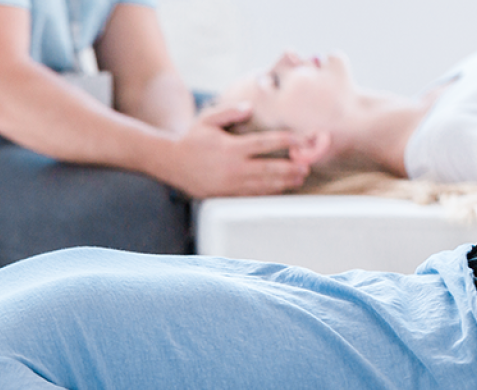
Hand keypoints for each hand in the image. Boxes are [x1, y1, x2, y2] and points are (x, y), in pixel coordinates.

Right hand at [156, 103, 309, 197]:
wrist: (170, 163)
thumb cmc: (190, 140)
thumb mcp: (207, 120)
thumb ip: (230, 112)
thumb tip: (250, 107)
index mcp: (230, 147)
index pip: (264, 144)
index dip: (285, 142)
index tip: (300, 140)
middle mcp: (232, 167)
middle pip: (269, 168)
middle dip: (291, 167)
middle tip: (307, 165)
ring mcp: (230, 183)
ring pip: (263, 184)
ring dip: (284, 182)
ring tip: (299, 178)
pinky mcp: (225, 194)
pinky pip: (252, 195)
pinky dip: (268, 192)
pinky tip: (279, 188)